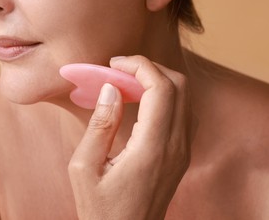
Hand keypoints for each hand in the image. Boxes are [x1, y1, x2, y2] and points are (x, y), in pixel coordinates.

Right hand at [68, 56, 194, 219]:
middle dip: (150, 68)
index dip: (140, 66)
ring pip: (184, 97)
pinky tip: (140, 101)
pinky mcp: (181, 156)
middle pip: (180, 86)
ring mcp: (183, 152)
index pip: (161, 88)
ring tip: (127, 82)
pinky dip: (164, 96)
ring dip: (158, 80)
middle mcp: (176, 147)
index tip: (115, 63)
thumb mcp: (85, 168)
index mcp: (152, 148)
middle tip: (119, 70)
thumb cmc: (101, 210)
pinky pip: (182, 113)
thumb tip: (112, 89)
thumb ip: (100, 125)